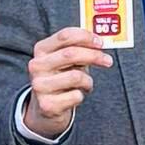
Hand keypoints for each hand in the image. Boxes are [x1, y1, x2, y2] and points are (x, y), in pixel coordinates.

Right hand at [20, 21, 113, 137]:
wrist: (45, 107)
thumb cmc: (61, 78)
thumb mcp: (66, 60)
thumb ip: (79, 49)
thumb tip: (99, 44)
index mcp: (41, 49)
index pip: (65, 36)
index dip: (86, 37)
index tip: (100, 42)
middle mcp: (37, 66)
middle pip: (71, 54)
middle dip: (94, 56)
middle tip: (108, 61)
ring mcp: (40, 86)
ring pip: (76, 76)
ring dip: (88, 81)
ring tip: (86, 84)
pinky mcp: (47, 105)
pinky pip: (76, 96)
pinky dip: (81, 96)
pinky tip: (75, 96)